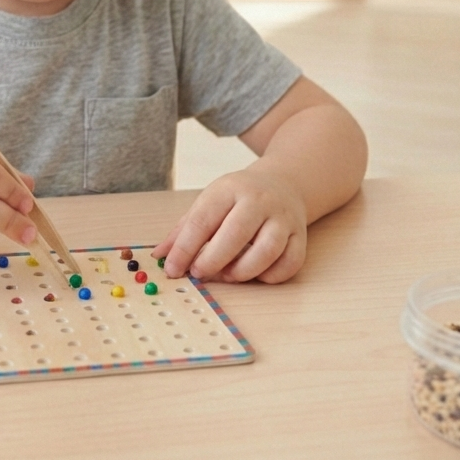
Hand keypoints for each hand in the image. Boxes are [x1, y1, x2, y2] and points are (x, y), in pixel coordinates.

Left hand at [152, 166, 306, 283]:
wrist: (283, 183)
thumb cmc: (238, 197)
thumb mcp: (209, 202)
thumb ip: (184, 230)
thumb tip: (158, 256)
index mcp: (229, 189)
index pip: (203, 220)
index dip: (184, 248)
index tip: (172, 268)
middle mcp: (258, 201)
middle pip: (236, 234)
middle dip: (213, 260)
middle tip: (199, 273)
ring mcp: (283, 218)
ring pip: (267, 250)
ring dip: (243, 271)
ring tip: (227, 275)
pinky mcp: (300, 236)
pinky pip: (289, 263)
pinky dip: (270, 276)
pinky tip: (255, 274)